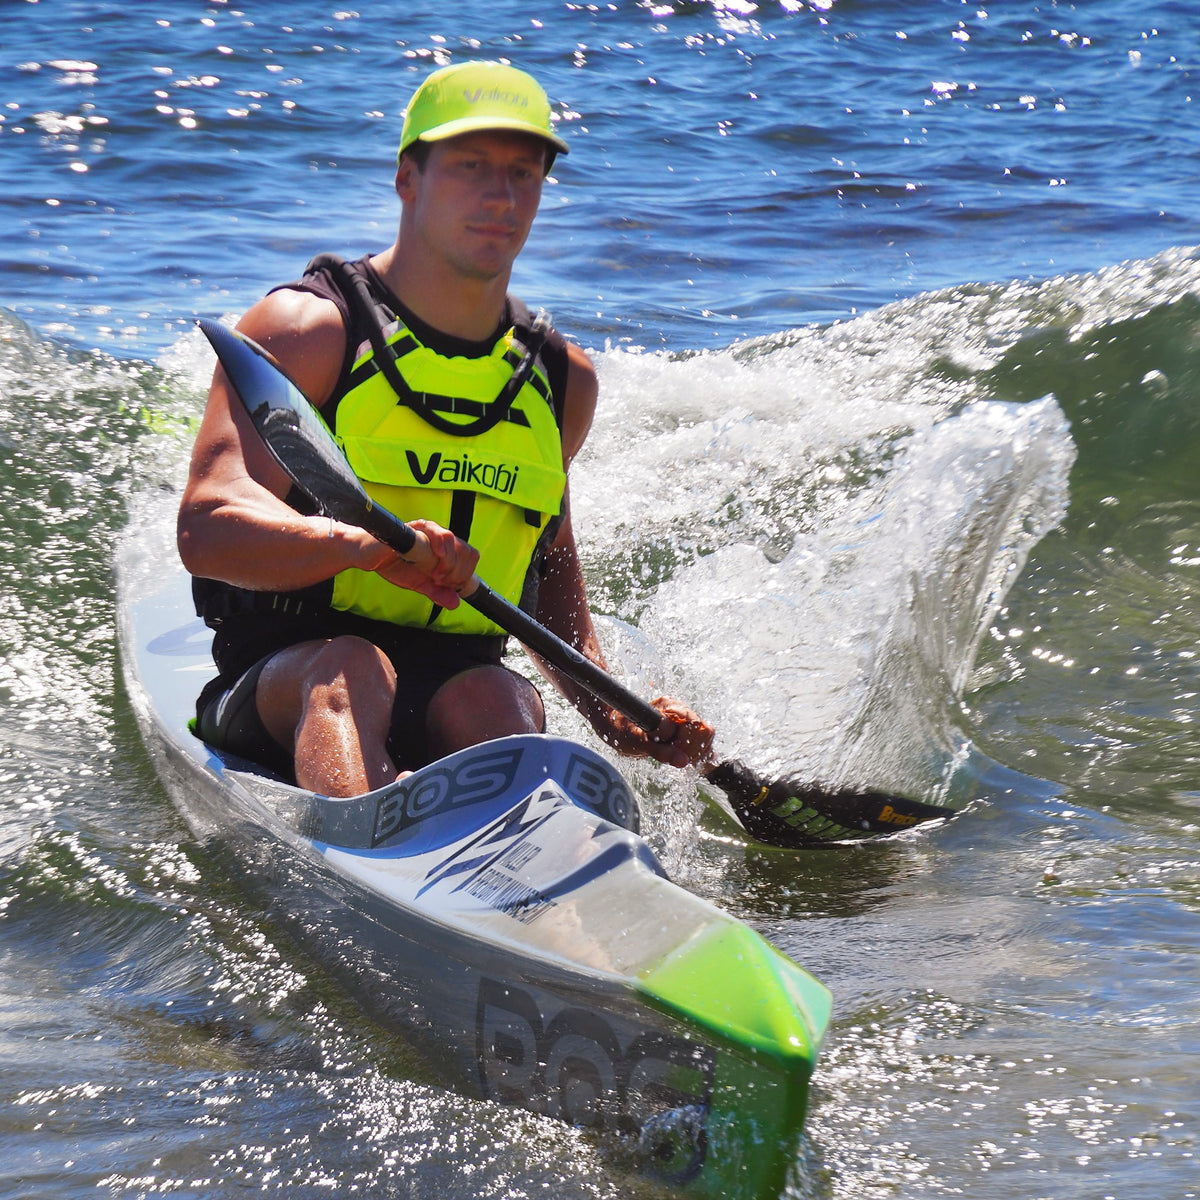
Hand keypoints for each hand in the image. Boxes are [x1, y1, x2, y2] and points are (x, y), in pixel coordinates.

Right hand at [368, 519, 479, 608]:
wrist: (366, 556)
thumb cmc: (393, 565)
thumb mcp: (419, 584)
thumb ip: (437, 592)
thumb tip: (456, 604)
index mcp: (445, 548)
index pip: (470, 555)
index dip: (466, 573)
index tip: (452, 586)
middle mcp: (439, 536)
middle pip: (465, 549)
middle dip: (458, 571)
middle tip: (442, 582)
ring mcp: (427, 529)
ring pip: (452, 540)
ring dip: (450, 562)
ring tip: (436, 575)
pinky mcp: (413, 527)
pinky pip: (432, 530)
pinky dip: (439, 544)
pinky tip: (437, 556)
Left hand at [600, 696, 714, 769]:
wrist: (613, 724)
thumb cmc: (622, 730)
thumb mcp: (638, 742)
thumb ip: (661, 751)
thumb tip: (683, 761)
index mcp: (669, 707)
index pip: (696, 724)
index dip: (688, 742)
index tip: (675, 752)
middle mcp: (679, 710)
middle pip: (704, 730)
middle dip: (692, 748)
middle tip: (674, 755)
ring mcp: (683, 719)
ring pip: (705, 735)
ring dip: (694, 750)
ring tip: (676, 756)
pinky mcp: (684, 729)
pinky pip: (701, 741)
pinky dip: (695, 752)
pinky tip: (681, 756)